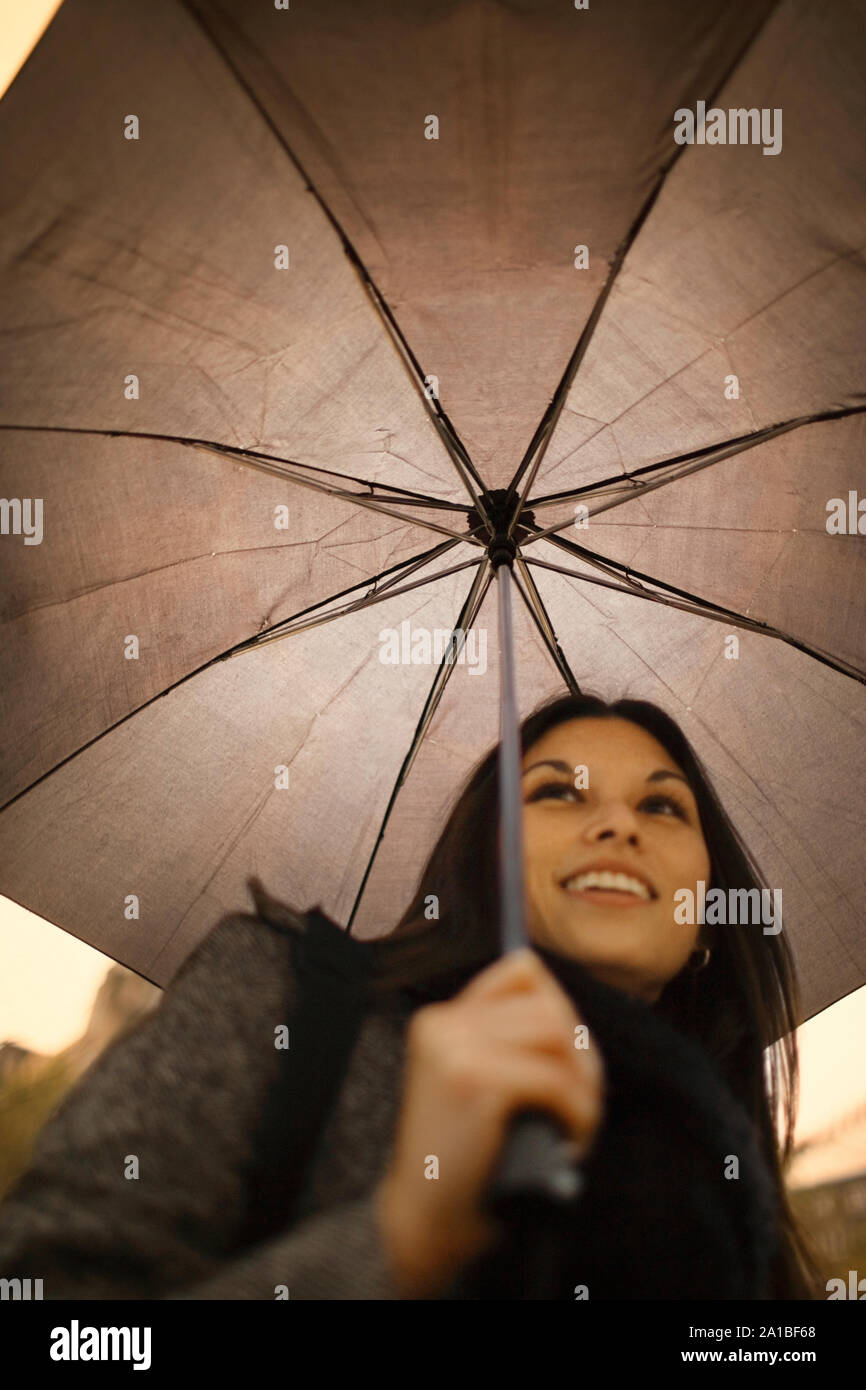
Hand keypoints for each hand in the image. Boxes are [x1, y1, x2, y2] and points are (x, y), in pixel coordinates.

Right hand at [376, 947, 604, 1297]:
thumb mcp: (473, 1083)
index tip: (566, 1056)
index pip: (521, 972)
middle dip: (580, 1053)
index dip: (558, 1008)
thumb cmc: (462, 1159)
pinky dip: (579, 1112)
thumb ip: (507, 1044)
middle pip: (547, 1005)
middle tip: (583, 1100)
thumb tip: (571, 1022)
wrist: (424, 1219)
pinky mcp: (477, 1082)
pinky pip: (557, 1080)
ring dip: (584, 1081)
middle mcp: (443, 1023)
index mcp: (439, 1019)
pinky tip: (572, 1139)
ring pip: (557, 1036)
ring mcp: (456, 1049)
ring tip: (579, 1117)